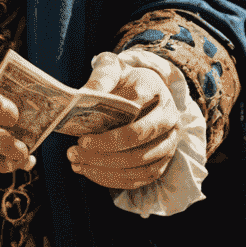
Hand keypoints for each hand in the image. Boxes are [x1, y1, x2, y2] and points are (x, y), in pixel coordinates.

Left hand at [68, 54, 181, 190]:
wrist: (141, 93)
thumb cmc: (123, 81)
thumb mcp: (112, 68)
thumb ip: (102, 76)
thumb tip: (86, 94)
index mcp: (156, 90)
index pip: (137, 105)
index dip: (110, 121)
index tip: (83, 133)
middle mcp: (169, 118)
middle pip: (139, 138)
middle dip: (105, 147)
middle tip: (76, 148)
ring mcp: (168, 143)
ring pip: (140, 162)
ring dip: (105, 166)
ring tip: (77, 161)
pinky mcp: (161, 163)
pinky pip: (139, 178)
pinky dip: (112, 178)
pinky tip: (88, 170)